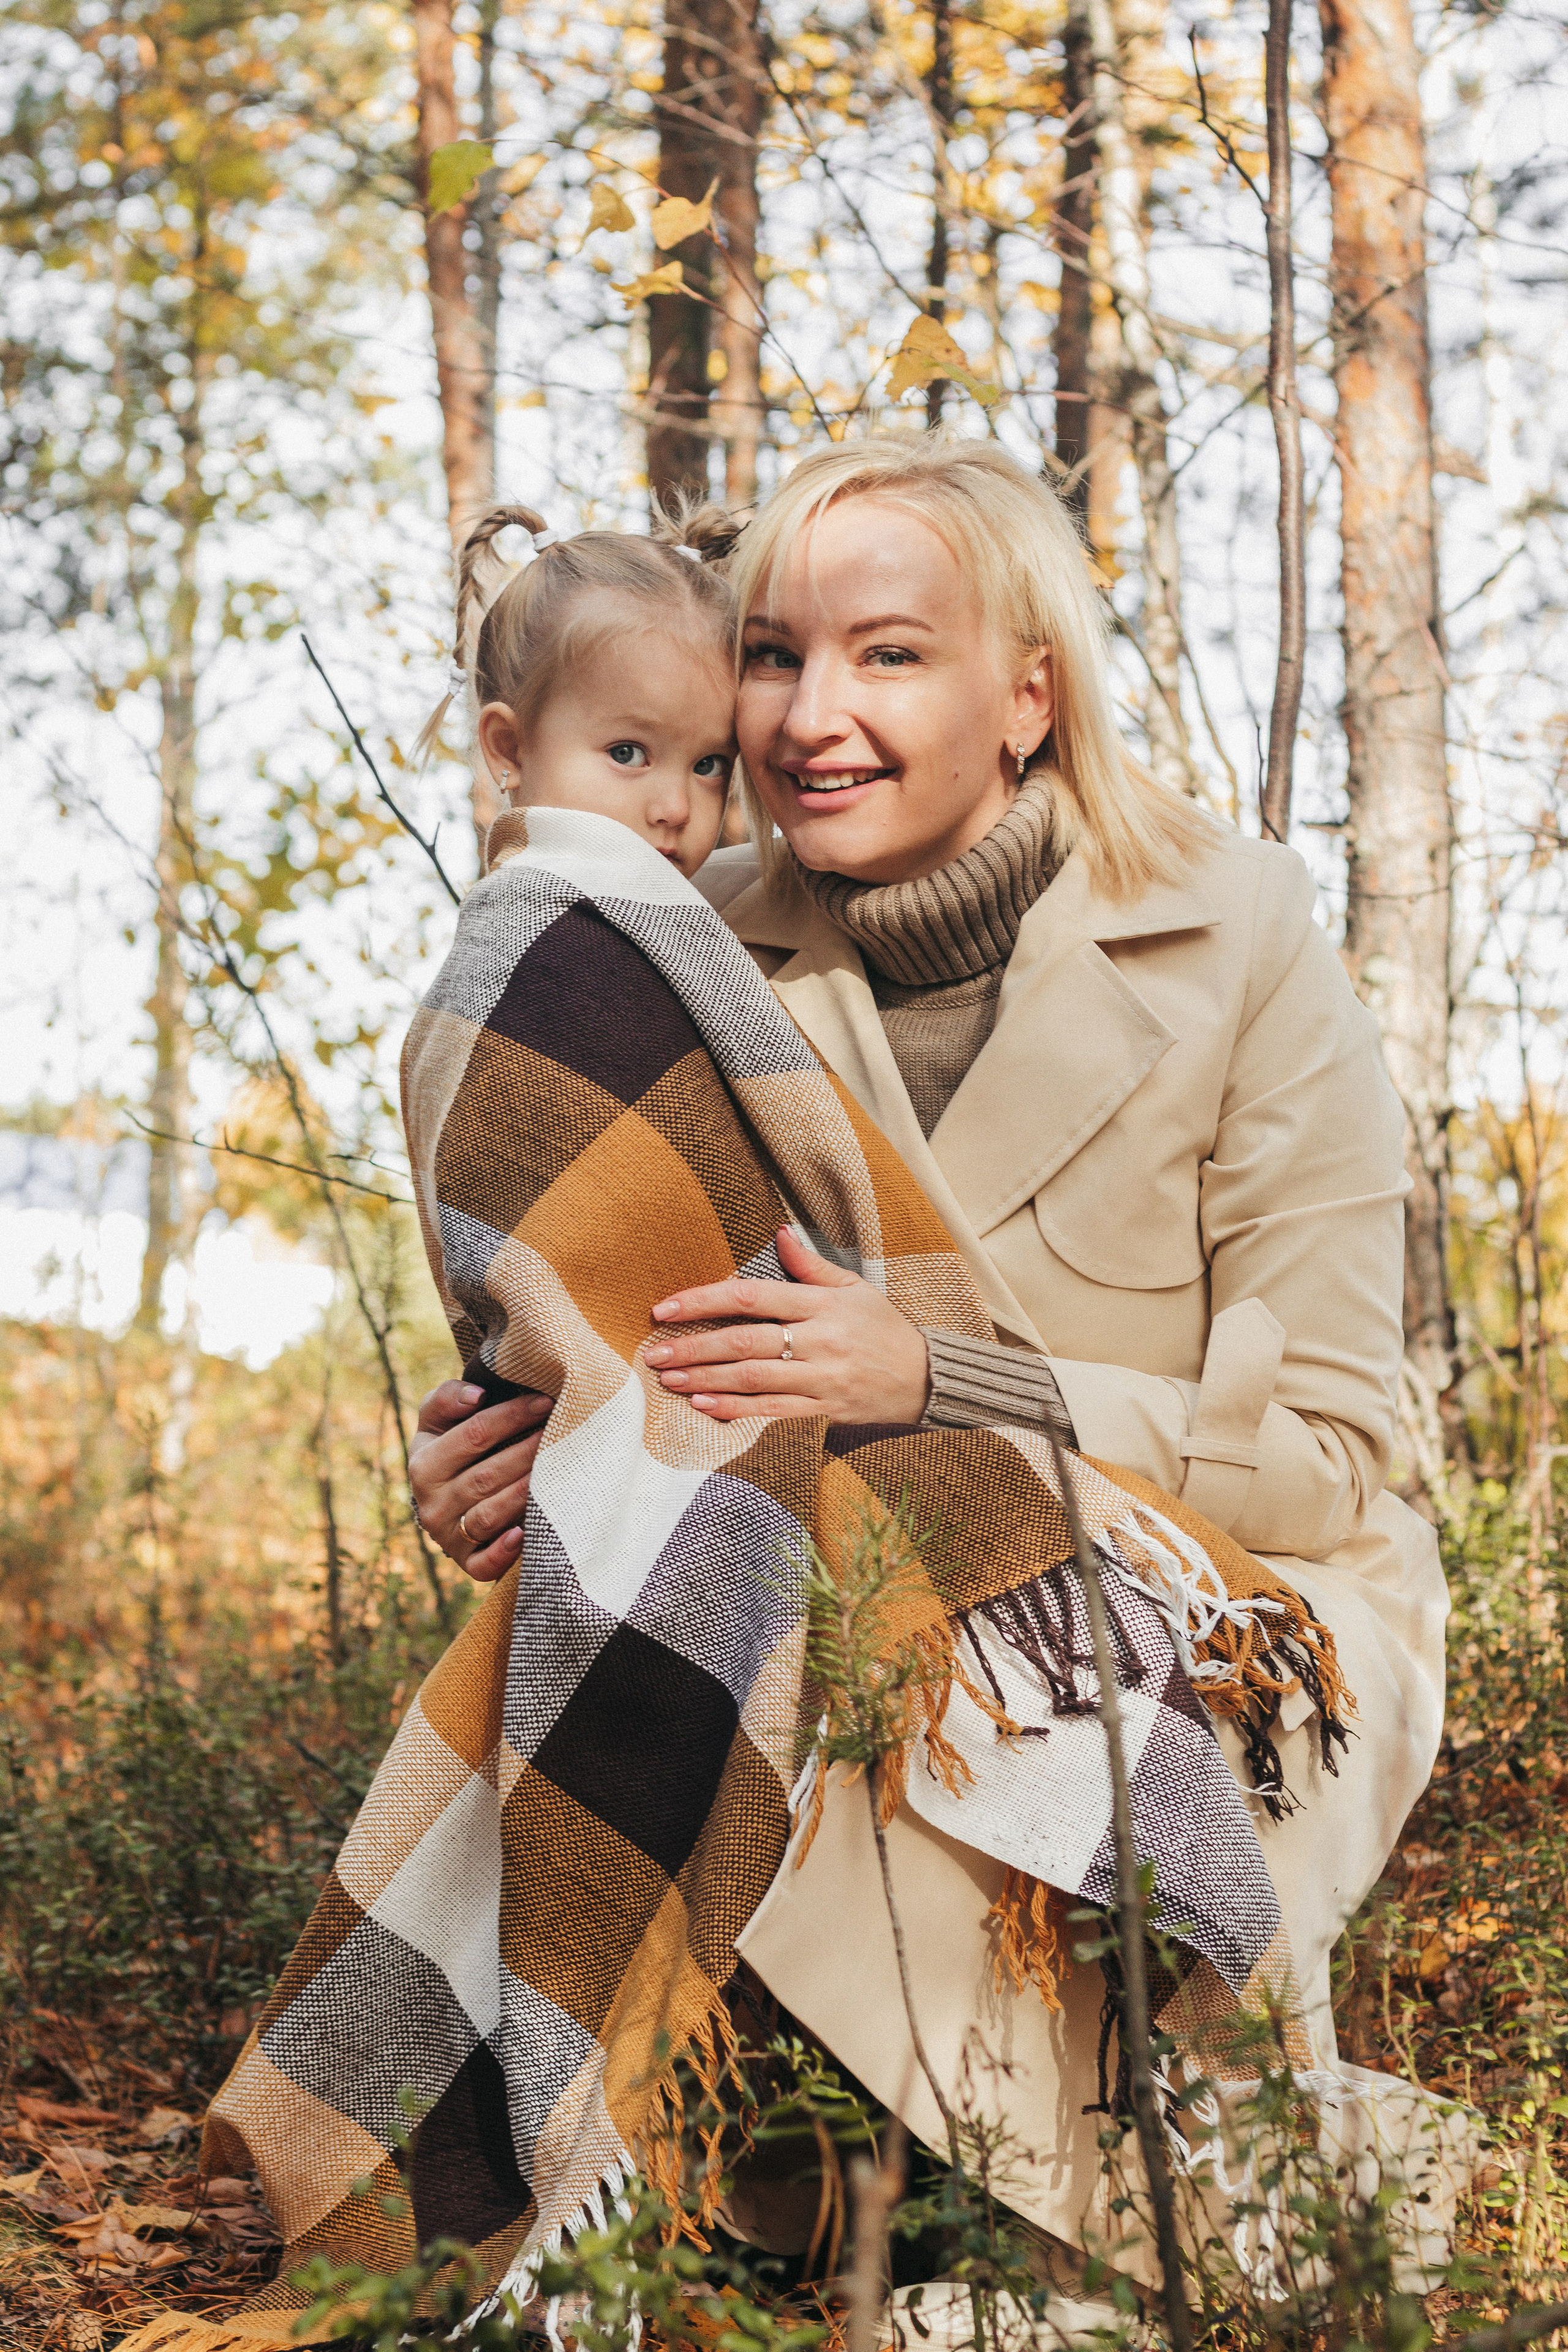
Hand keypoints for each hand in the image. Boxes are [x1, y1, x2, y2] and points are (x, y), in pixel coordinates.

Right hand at [409, 1381, 552, 1582]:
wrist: (447, 1497)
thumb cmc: (453, 1446)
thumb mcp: (439, 1419)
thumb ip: (448, 1397)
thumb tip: (476, 1395)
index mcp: (424, 1464)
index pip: (473, 1435)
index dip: (512, 1415)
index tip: (545, 1401)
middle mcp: (431, 1504)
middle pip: (486, 1476)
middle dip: (527, 1451)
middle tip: (563, 1432)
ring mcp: (449, 1537)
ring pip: (490, 1515)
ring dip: (525, 1493)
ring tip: (557, 1471)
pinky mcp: (468, 1564)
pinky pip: (485, 1564)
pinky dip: (504, 1551)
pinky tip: (526, 1533)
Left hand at [645, 1226, 930, 1424]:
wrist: (926, 1378)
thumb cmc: (884, 1329)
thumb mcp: (855, 1288)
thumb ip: (812, 1265)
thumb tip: (778, 1232)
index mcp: (822, 1304)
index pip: (752, 1296)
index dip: (704, 1300)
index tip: (666, 1307)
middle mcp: (819, 1339)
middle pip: (746, 1341)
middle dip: (694, 1346)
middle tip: (654, 1352)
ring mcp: (821, 1377)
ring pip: (754, 1378)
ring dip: (706, 1378)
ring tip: (669, 1379)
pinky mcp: (824, 1408)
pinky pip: (773, 1411)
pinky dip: (736, 1410)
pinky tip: (704, 1407)